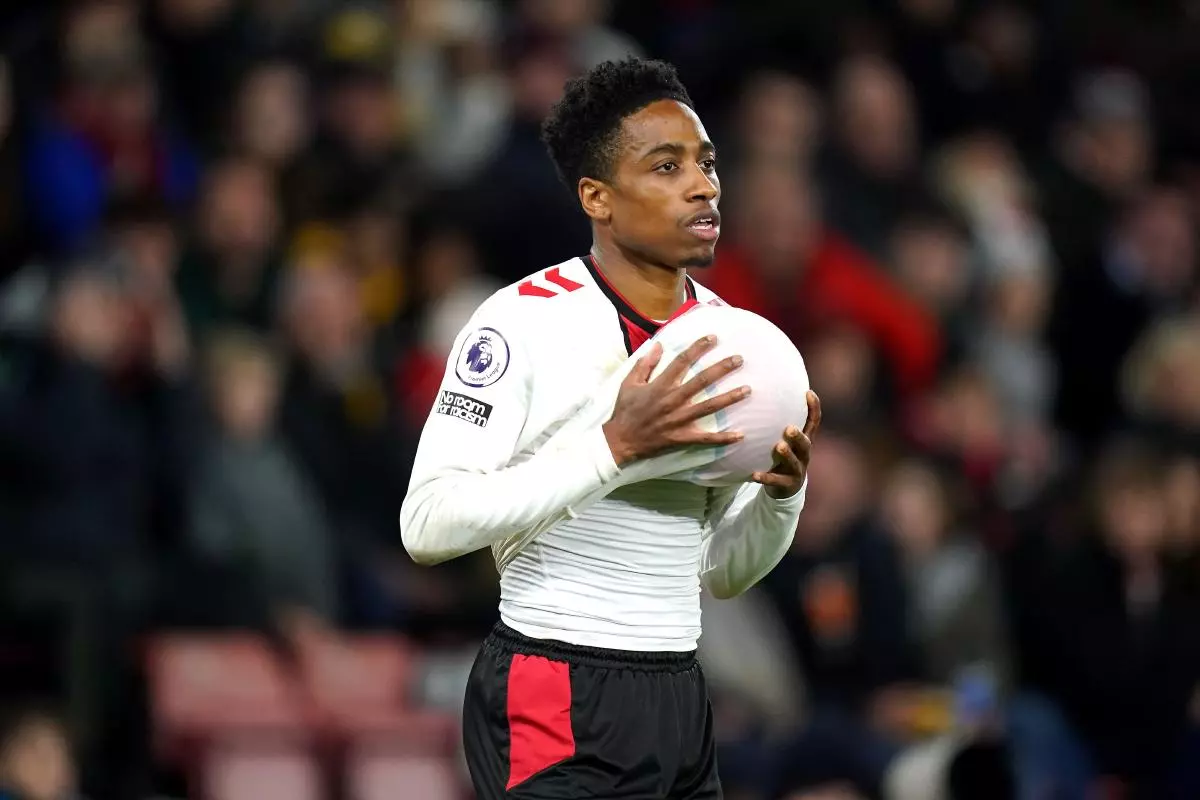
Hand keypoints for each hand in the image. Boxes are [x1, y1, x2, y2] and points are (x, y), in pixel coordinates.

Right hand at [603, 335, 748, 466]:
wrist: (619, 441)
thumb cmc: (624, 411)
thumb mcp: (629, 383)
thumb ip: (645, 364)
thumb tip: (659, 345)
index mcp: (660, 386)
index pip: (682, 362)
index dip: (698, 348)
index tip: (713, 338)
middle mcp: (672, 401)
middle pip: (701, 381)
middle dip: (721, 369)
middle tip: (739, 359)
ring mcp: (678, 420)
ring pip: (708, 407)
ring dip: (729, 398)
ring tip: (747, 390)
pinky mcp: (681, 437)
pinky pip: (705, 438)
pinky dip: (723, 438)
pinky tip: (740, 435)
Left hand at [752, 390, 821, 498]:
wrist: (785, 488)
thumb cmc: (783, 455)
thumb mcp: (786, 439)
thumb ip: (780, 421)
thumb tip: (766, 392)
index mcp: (805, 441)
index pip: (814, 423)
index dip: (814, 408)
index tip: (808, 393)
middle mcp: (804, 455)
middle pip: (806, 444)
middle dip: (799, 436)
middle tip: (790, 428)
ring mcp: (796, 470)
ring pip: (794, 463)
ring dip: (787, 454)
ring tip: (779, 446)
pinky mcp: (786, 484)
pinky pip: (776, 481)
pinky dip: (766, 477)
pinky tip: (754, 474)